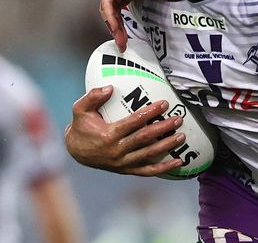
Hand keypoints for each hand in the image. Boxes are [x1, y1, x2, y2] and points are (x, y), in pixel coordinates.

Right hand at [64, 86, 184, 175]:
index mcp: (108, 135)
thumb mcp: (80, 109)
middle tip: (178, 119)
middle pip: (145, 138)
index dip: (150, 113)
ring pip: (149, 155)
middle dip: (164, 128)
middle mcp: (117, 150)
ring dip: (167, 146)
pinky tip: (178, 162)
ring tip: (181, 136)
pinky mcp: (126, 170)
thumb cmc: (81, 127)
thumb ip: (93, 96)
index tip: (164, 104)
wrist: (76, 151)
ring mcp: (123, 162)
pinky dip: (164, 168)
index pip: (134, 122)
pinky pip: (147, 171)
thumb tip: (110, 88)